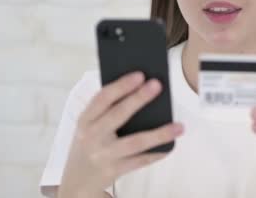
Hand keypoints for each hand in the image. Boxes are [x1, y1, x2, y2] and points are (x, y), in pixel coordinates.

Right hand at [58, 72, 183, 196]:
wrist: (77, 179)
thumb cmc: (90, 143)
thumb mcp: (89, 125)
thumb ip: (108, 110)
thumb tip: (141, 90)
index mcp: (85, 120)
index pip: (102, 98)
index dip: (121, 86)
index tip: (139, 75)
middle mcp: (92, 136)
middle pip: (118, 115)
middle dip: (138, 99)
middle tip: (157, 85)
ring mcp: (103, 155)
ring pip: (134, 142)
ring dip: (159, 134)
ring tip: (179, 126)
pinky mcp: (113, 171)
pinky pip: (139, 161)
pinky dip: (156, 153)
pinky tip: (169, 146)